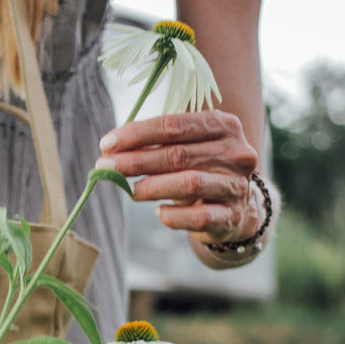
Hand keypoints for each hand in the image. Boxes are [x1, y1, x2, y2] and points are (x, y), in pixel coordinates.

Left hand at [95, 109, 259, 245]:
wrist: (238, 208)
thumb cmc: (204, 170)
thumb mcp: (188, 149)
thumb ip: (159, 144)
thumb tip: (113, 149)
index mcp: (224, 126)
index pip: (174, 125)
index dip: (137, 134)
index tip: (107, 144)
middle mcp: (236, 153)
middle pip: (177, 155)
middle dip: (136, 161)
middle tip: (106, 167)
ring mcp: (236, 185)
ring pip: (189, 184)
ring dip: (152, 188)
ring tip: (131, 192)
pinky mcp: (232, 216)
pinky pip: (198, 217)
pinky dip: (173, 216)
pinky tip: (159, 212)